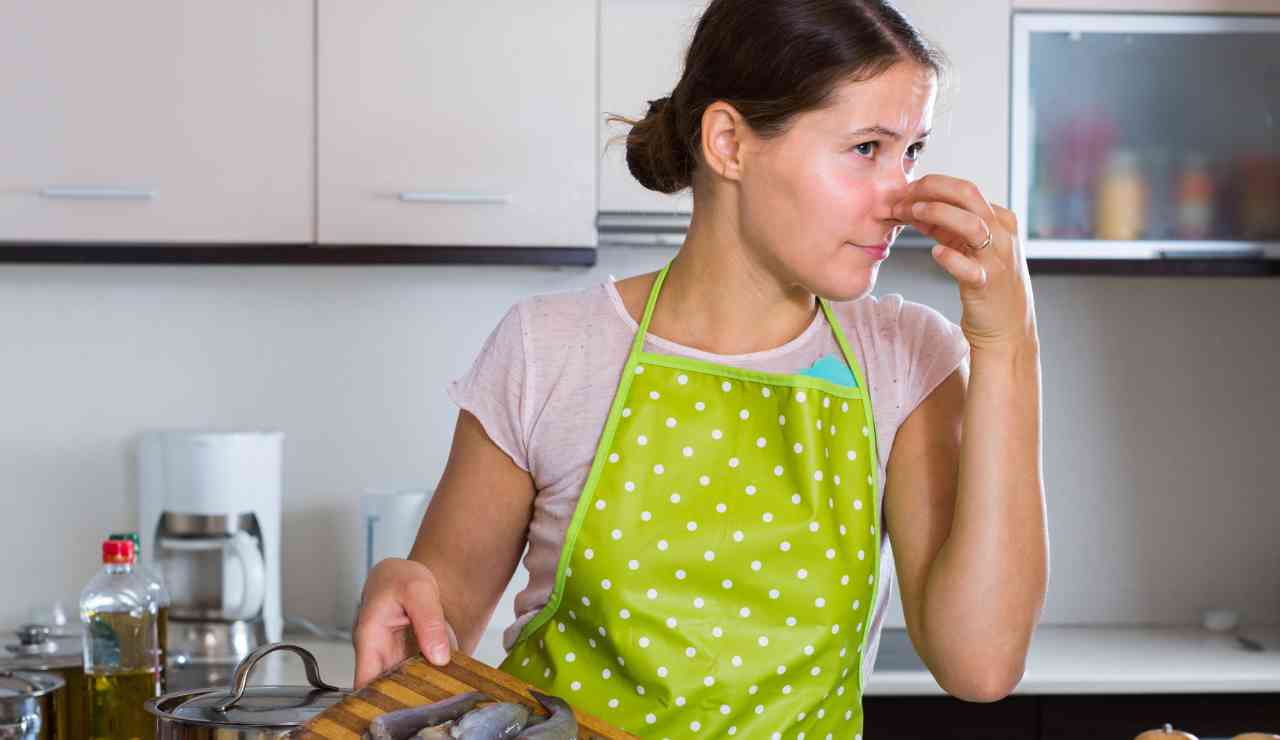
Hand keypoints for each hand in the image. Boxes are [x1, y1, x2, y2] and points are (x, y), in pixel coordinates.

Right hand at [352, 558, 458, 689]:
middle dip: (407, 701)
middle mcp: (378, 656)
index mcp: (370, 639)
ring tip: (445, 694)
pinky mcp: (409, 661)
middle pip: (386, 692)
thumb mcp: (418, 591)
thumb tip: (439, 656)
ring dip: (424, 693)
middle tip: (433, 702)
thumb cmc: (401, 579)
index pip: (364, 683)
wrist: (405, 576)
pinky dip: (435, 682)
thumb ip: (429, 621)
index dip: (377, 701)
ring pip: (405, 688)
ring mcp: (394, 660)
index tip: (402, 708)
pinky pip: (420, 678)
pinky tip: (452, 684)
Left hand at [891, 174, 1037, 352]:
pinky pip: (970, 268)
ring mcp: (997, 259)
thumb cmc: (986, 282)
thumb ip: (945, 227)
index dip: (933, 185)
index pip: (966, 190)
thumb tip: (914, 207)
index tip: (906, 191)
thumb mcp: (969, 248)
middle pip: (969, 196)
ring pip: (972, 225)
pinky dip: (951, 257)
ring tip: (913, 213)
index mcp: (999, 220)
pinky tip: (935, 252)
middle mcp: (1002, 235)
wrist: (1007, 327)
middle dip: (933, 189)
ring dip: (940, 213)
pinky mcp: (987, 284)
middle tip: (905, 194)